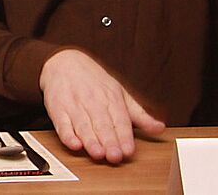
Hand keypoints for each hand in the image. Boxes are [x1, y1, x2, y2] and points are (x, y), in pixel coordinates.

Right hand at [39, 49, 163, 163]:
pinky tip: (74, 143)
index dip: (123, 137)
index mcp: (111, 98)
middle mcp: (93, 101)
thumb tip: (159, 128)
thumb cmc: (94, 81)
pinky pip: (62, 123)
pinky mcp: (57, 108)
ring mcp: (74, 105)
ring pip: (83, 125)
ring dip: (90, 140)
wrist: (64, 62)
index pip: (119, 120)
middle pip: (101, 124)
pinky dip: (67, 134)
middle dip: (108, 141)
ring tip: (97, 153)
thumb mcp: (120, 93)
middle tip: (114, 156)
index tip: (127, 151)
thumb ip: (139, 114)